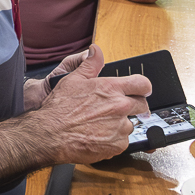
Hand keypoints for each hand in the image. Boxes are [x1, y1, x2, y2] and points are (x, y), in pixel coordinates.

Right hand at [32, 45, 145, 163]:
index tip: (142, 91)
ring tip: (100, 125)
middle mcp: (120, 107)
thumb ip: (90, 63)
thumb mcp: (72, 79)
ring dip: (119, 125)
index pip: (142, 84)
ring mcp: (120, 127)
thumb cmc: (60, 108)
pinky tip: (98, 137)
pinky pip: (122, 142)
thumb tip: (95, 50)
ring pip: (129, 125)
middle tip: (118, 111)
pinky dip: (113, 140)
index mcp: (111, 89)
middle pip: (142, 106)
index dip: (144, 87)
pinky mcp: (118, 145)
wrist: (51, 134)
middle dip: (134, 107)